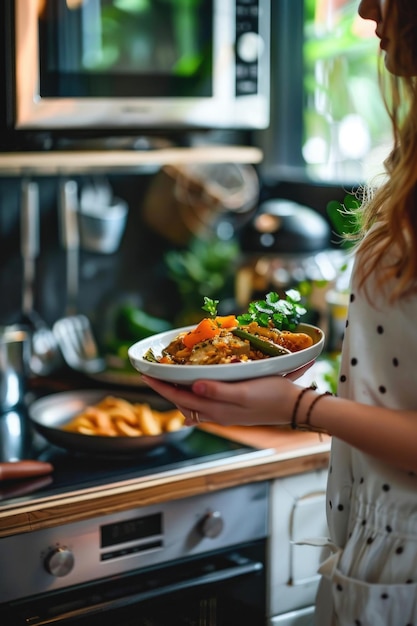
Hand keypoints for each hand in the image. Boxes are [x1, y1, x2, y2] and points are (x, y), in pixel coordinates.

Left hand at [141, 370, 305, 427]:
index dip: (161, 386)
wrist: (295, 407)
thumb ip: (217, 391)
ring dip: (178, 391)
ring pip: (192, 404)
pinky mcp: (232, 409)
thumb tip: (193, 386)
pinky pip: (204, 403)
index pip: (179, 398)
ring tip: (168, 377)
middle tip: (151, 373)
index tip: (143, 374)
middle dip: (165, 388)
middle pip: (182, 402)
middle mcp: (216, 413)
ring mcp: (224, 413)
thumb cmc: (272, 396)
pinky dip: (193, 394)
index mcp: (216, 409)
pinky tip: (195, 386)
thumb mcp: (244, 392)